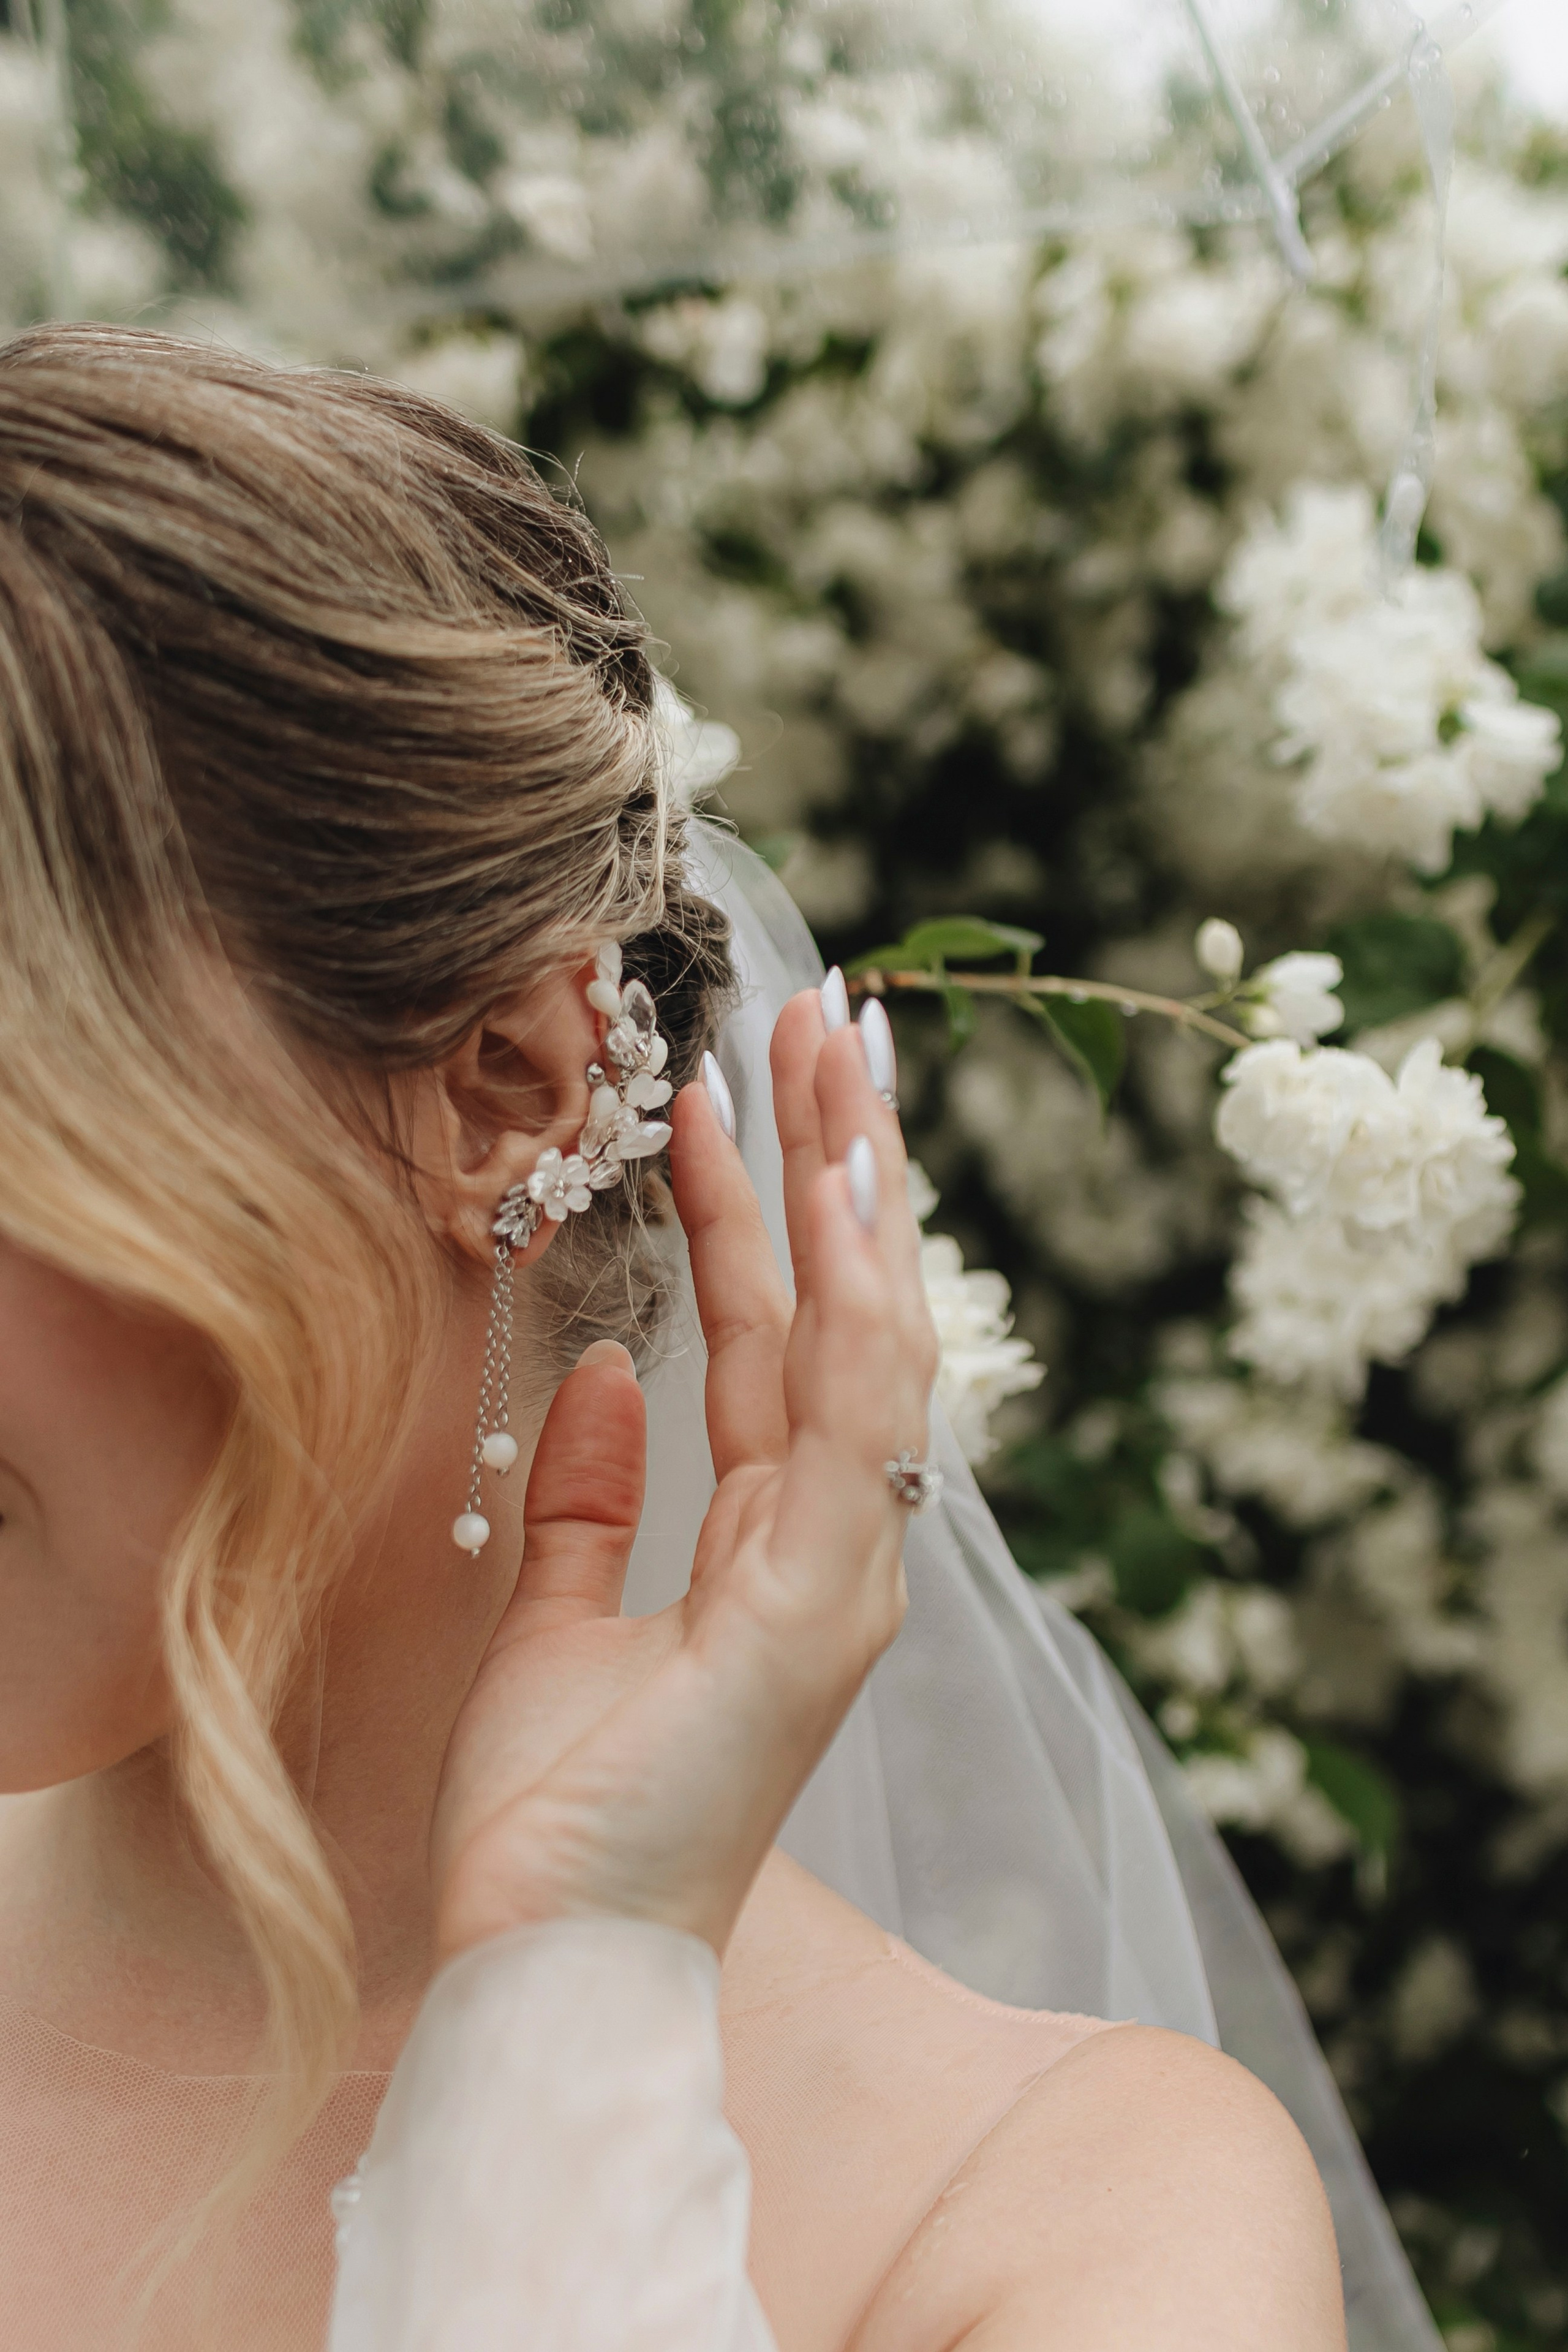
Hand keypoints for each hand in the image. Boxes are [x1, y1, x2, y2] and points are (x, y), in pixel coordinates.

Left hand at [428, 992, 937, 1963]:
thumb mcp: (559, 1620)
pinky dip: (851, 1301)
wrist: (550, 1962)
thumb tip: (615, 1369)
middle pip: (849, 1315)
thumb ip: (600, 1494)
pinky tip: (838, 1192)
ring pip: (871, 1339)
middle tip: (826, 1017)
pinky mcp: (823, 1606)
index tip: (750, 1089)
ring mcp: (846, 1574)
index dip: (775, 1212)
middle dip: (839, 1162)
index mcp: (779, 1544)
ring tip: (834, 1051)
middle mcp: (838, 1544)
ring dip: (855, 1190)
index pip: (787, 1342)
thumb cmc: (559, 1815)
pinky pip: (849, 1420)